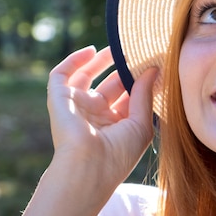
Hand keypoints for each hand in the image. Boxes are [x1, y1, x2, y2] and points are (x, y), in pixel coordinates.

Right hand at [46, 46, 156, 188]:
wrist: (87, 168)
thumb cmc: (119, 154)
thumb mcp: (141, 124)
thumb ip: (144, 95)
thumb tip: (153, 70)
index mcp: (117, 127)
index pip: (129, 99)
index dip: (140, 82)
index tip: (155, 65)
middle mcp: (97, 117)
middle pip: (111, 86)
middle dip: (124, 69)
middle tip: (138, 52)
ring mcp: (78, 107)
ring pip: (87, 77)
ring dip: (100, 62)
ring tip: (117, 47)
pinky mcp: (59, 100)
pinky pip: (62, 75)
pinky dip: (74, 61)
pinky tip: (91, 51)